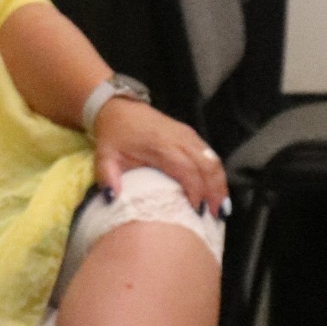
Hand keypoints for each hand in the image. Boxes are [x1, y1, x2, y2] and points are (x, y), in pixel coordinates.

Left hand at [91, 101, 228, 216]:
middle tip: (216, 216)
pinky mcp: (192, 136)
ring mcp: (188, 135)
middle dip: (215, 192)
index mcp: (160, 145)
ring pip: (213, 160)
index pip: (186, 168)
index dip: (195, 190)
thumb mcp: (104, 157)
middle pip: (207, 165)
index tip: (196, 211)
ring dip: (219, 185)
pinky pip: (210, 156)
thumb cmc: (114, 136)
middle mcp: (180, 138)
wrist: (119, 108)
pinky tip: (217, 194)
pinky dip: (216, 176)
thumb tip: (111, 198)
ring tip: (221, 209)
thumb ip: (107, 177)